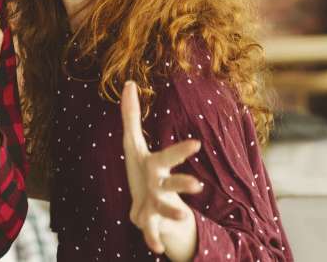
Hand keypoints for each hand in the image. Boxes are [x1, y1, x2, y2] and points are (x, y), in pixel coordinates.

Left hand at [121, 81, 201, 259]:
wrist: (152, 205)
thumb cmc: (144, 169)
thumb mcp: (134, 143)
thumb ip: (131, 114)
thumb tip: (129, 82)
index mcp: (156, 165)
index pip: (169, 156)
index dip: (182, 151)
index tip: (197, 144)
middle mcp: (160, 185)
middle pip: (173, 185)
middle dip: (183, 185)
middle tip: (197, 187)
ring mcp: (156, 205)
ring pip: (165, 209)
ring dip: (173, 214)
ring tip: (182, 218)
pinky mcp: (149, 220)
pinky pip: (151, 230)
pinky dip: (152, 238)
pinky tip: (154, 249)